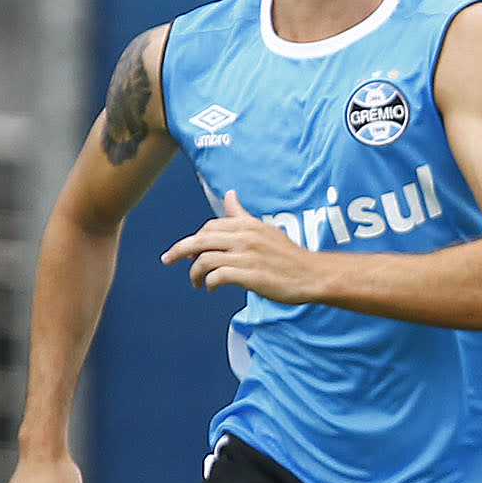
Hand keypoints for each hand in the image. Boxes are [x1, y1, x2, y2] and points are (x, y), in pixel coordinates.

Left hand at [163, 191, 318, 302]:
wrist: (313, 275)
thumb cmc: (288, 255)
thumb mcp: (264, 229)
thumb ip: (242, 215)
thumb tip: (229, 194)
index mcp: (247, 225)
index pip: (209, 227)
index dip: (195, 238)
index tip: (189, 251)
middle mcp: (245, 237)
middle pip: (200, 240)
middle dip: (179, 251)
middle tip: (168, 260)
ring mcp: (247, 256)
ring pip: (205, 260)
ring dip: (194, 273)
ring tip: (196, 283)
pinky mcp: (250, 276)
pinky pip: (217, 277)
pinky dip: (209, 282)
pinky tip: (211, 288)